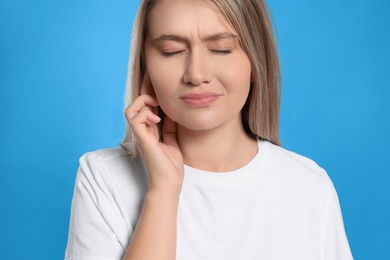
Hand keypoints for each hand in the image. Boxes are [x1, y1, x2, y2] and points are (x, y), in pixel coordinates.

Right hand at [125, 71, 183, 193]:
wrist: (170, 182)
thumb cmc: (171, 164)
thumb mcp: (172, 139)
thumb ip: (169, 125)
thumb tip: (171, 110)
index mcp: (150, 129)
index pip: (145, 106)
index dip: (149, 92)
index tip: (155, 80)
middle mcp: (143, 130)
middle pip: (136, 104)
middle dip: (146, 91)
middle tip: (159, 91)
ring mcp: (141, 134)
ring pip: (131, 109)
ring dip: (143, 102)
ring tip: (156, 106)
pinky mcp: (142, 139)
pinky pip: (134, 118)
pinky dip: (145, 114)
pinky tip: (157, 119)